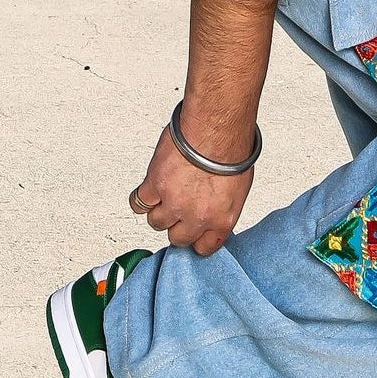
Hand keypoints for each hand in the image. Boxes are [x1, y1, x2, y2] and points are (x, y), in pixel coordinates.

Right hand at [130, 123, 254, 256]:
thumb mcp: (238, 191)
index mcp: (221, 220)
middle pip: (177, 238)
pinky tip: (151, 189)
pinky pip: (138, 203)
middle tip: (179, 209)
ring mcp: (174, 204)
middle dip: (177, 225)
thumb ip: (221, 210)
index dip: (196, 239)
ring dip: (159, 210)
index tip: (193, 232)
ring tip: (166, 194)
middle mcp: (197, 217)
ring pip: (156, 222)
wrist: (216, 129)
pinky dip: (142, 198)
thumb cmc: (231, 151)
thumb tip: (210, 214)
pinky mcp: (155, 186)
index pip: (203, 248)